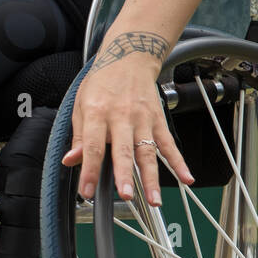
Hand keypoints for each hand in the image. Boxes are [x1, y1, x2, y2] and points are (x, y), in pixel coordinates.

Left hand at [61, 32, 193, 205]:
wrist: (129, 57)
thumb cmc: (102, 83)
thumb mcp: (80, 105)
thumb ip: (79, 136)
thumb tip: (71, 161)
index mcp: (97, 113)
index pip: (93, 146)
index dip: (89, 170)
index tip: (87, 191)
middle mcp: (121, 116)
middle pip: (123, 150)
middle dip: (124, 175)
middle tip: (126, 196)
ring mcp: (142, 118)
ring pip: (147, 151)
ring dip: (152, 177)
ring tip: (154, 200)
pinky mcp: (158, 120)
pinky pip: (169, 144)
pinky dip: (179, 162)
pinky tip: (186, 178)